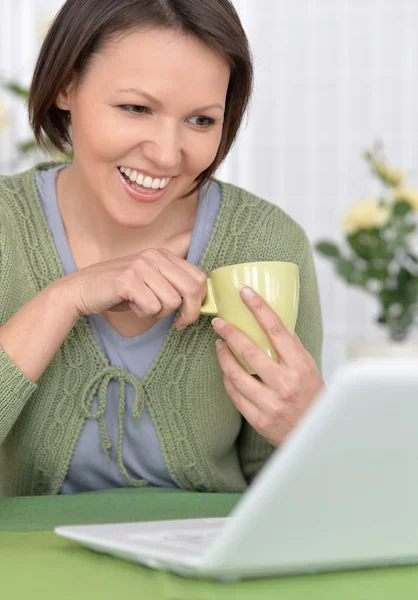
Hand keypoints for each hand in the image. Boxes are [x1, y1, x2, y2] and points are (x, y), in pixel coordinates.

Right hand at [56, 231, 206, 329]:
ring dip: (159, 313)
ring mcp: (140, 266)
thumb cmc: (119, 291)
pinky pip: (152, 307)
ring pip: (171, 301)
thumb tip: (200, 301)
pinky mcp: (127, 280)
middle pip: (191, 289)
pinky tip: (132, 307)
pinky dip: (144, 314)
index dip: (199, 300)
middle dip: (189, 312)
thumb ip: (173, 285)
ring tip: (142, 307)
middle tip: (178, 324)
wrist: (81, 290)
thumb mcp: (151, 281)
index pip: (198, 277)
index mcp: (163, 255)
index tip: (187, 315)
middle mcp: (154, 256)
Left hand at [212, 286, 324, 446]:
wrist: (314, 434)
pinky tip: (226, 371)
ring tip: (218, 345)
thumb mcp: (309, 368)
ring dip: (223, 356)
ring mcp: (271, 403)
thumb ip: (292, 347)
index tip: (245, 293)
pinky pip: (235, 395)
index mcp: (300, 366)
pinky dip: (228, 380)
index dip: (259, 308)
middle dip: (230, 333)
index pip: (277, 330)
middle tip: (218, 322)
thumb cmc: (312, 396)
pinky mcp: (258, 419)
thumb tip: (271, 321)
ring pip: (236, 374)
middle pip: (250, 351)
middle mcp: (285, 384)